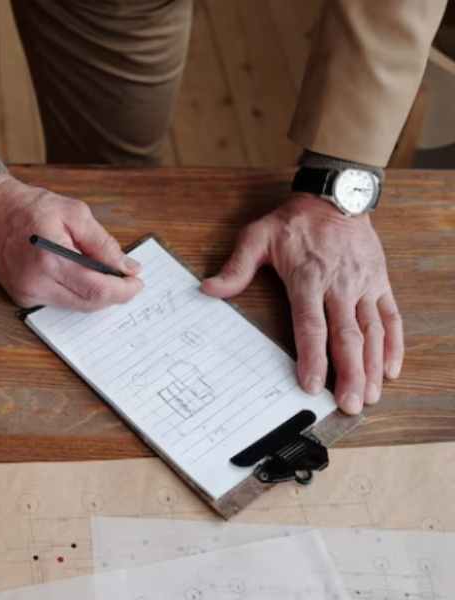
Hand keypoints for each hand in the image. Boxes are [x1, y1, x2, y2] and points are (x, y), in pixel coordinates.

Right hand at [0, 174, 142, 308]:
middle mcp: (35, 282)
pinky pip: (58, 302)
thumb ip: (102, 243)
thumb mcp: (74, 213)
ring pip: (75, 306)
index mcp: (50, 258)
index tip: (136, 282)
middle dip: (113, 294)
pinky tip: (77, 275)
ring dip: (94, 294)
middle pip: (87, 303)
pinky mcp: (21, 297)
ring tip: (103, 273)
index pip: (96, 289)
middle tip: (127, 279)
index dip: (122, 290)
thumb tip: (127, 267)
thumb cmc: (29, 206)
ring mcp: (26, 293)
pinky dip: (75, 292)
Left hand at [202, 193, 403, 413]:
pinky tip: (389, 369)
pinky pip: (390, 317)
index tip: (312, 385)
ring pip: (372, 332)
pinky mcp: (380, 283)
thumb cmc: (293, 221)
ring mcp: (364, 286)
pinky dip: (393, 344)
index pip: (311, 325)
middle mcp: (340, 286)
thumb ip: (236, 266)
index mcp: (308, 278)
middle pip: (347, 337)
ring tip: (369, 395)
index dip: (313, 357)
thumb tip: (208, 289)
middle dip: (350, 373)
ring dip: (372, 366)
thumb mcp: (257, 236)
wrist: (335, 196)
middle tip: (349, 404)